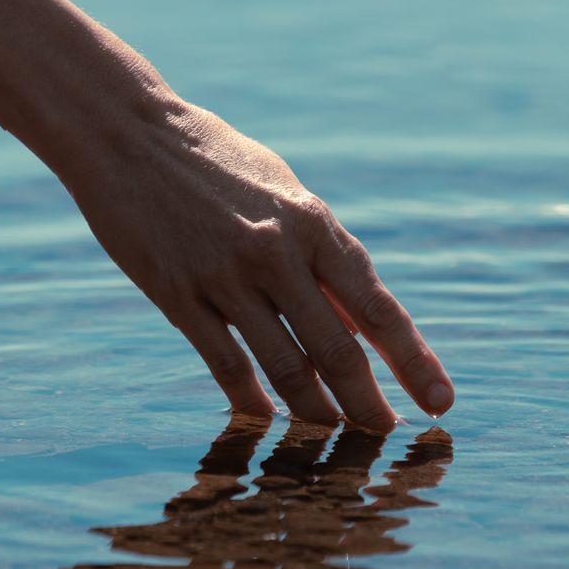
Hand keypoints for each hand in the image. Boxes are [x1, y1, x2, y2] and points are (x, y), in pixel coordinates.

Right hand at [47, 81, 453, 431]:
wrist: (128, 132)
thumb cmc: (217, 162)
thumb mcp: (285, 194)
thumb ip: (322, 259)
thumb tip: (360, 327)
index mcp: (314, 224)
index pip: (378, 309)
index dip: (414, 362)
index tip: (441, 401)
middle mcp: (277, 253)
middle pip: (337, 350)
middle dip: (368, 403)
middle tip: (386, 436)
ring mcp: (226, 276)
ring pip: (284, 366)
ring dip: (314, 411)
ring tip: (334, 436)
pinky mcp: (178, 294)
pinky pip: (225, 362)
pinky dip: (249, 398)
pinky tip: (265, 418)